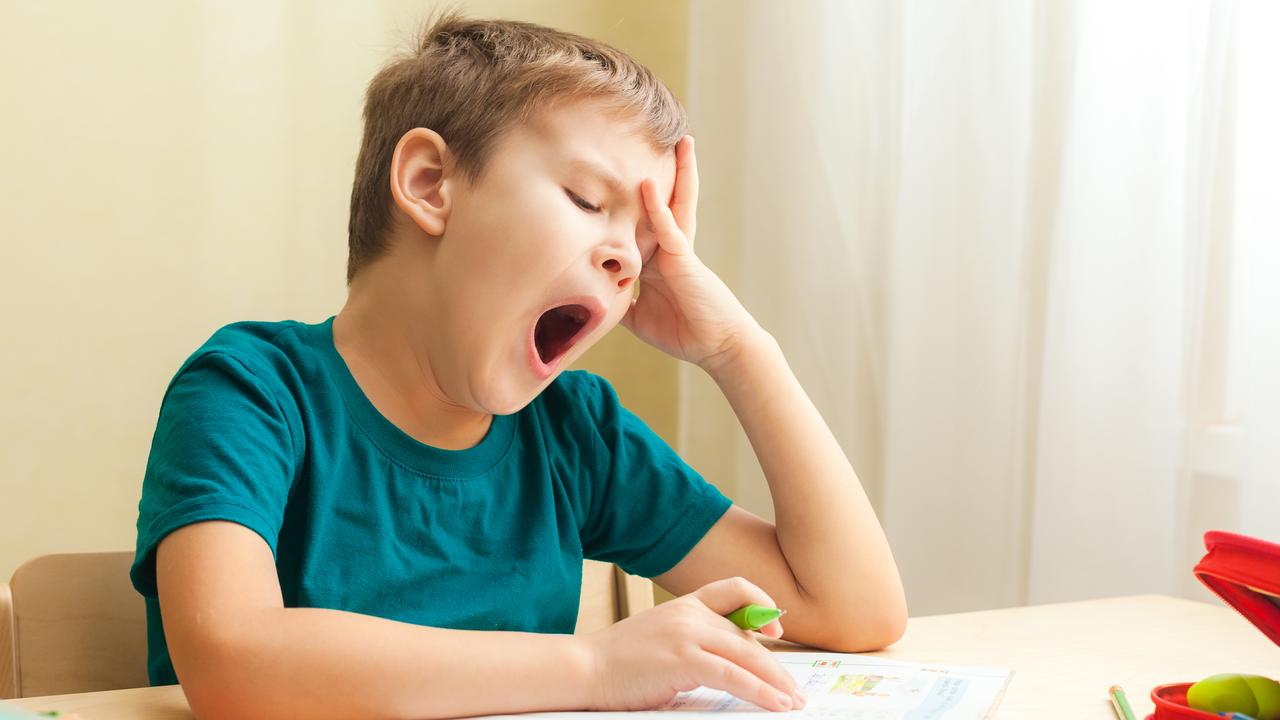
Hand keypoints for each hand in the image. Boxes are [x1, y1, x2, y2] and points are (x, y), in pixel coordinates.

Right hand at [580, 576, 805, 711]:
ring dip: (776, 682)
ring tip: (792, 702)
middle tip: (794, 689)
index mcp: (685, 604)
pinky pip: (734, 676)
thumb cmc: (618, 662)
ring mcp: (687, 634)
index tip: (776, 632)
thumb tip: (730, 663)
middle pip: (749, 634)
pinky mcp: (684, 659)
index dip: (762, 605)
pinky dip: (760, 691)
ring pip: (748, 655)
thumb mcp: (660, 639)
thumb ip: (692, 641)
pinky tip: (774, 703)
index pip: (735, 588)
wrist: (584, 668)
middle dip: (777, 665)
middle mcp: (690, 613)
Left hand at [622, 136, 762, 371]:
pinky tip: (648, 184)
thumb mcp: (638, 318)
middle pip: (665, 202)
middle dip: (668, 171)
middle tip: (662, 140)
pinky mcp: (684, 259)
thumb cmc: (684, 332)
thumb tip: (590, 298)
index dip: (637, 198)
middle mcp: (669, 248)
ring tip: (681, 142)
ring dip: (678, 172)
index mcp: (658, 259)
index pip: (644, 221)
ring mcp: (678, 250)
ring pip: (676, 204)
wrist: (717, 346)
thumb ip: (618, 302)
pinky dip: (657, 207)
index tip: (623, 173)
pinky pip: (669, 228)